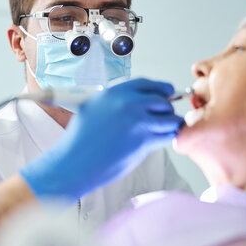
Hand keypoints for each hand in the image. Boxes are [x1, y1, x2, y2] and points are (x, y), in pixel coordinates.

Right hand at [20, 78, 184, 202]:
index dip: (161, 88)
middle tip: (165, 118)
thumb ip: (114, 102)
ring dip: (170, 125)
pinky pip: (167, 136)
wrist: (74, 162)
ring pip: (169, 119)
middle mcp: (128, 103)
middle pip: (162, 101)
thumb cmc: (80, 140)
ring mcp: (137, 121)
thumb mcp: (92, 108)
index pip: (147, 84)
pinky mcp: (143, 141)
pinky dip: (166, 139)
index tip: (169, 92)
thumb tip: (134, 101)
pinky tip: (159, 142)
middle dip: (167, 110)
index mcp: (114, 93)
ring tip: (164, 131)